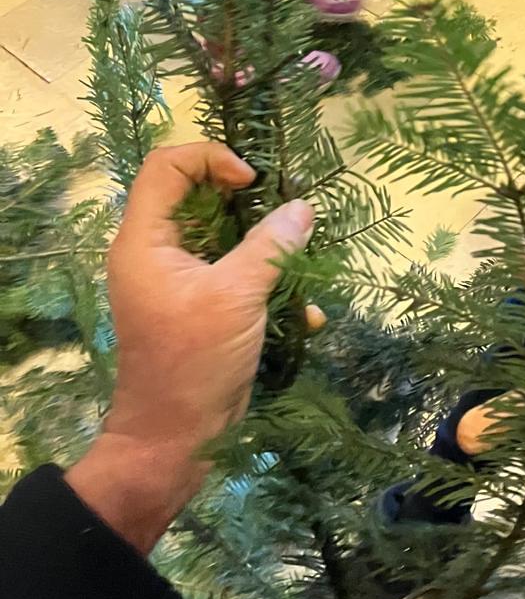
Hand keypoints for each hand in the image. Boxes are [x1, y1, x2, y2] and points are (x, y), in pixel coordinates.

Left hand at [67, 144, 312, 552]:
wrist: (174, 440)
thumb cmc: (193, 362)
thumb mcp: (236, 297)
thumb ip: (270, 247)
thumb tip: (304, 208)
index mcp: (145, 241)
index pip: (167, 166)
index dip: (210, 158)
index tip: (251, 182)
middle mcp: (157, 252)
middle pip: (200, 196)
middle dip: (250, 202)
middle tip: (286, 213)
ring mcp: (180, 279)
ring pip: (227, 236)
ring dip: (269, 246)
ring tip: (304, 262)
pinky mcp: (203, 305)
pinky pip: (238, 274)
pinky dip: (270, 285)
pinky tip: (304, 314)